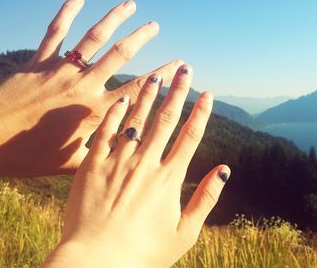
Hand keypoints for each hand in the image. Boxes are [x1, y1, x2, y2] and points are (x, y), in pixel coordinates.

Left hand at [0, 0, 181, 176]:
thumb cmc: (29, 157)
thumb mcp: (70, 163)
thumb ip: (98, 153)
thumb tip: (121, 153)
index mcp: (95, 111)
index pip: (137, 89)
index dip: (161, 75)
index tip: (179, 64)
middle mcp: (82, 86)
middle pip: (119, 55)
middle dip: (141, 38)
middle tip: (155, 25)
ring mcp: (60, 71)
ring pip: (92, 38)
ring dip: (113, 19)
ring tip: (129, 4)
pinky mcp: (38, 62)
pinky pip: (55, 33)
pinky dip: (67, 13)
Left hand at [41, 65, 229, 267]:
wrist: (95, 262)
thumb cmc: (142, 253)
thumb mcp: (184, 233)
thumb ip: (206, 199)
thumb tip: (224, 169)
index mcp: (169, 179)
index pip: (190, 136)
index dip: (201, 113)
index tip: (207, 93)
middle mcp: (146, 163)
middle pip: (166, 120)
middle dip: (178, 92)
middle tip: (186, 68)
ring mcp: (118, 162)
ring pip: (137, 120)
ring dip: (149, 95)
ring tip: (157, 75)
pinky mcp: (92, 166)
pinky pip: (106, 132)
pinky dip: (116, 113)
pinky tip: (123, 98)